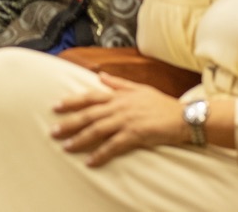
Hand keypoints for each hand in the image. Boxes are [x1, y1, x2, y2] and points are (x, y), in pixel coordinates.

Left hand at [51, 73, 186, 166]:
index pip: (89, 97)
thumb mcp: (139, 88)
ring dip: (80, 139)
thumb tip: (100, 76)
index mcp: (118, 96)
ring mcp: (127, 121)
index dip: (71, 101)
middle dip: (69, 123)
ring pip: (98, 130)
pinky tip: (90, 162)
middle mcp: (119, 107)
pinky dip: (101, 154)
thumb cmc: (162, 103)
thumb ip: (117, 83)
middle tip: (53, 131)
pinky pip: (114, 146)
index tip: (56, 106)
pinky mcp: (136, 135)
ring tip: (66, 146)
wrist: (184, 116)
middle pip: (89, 114)